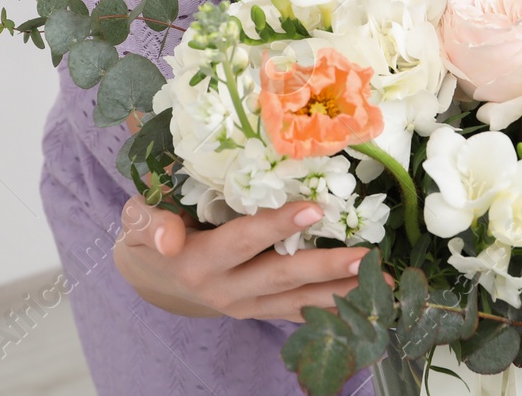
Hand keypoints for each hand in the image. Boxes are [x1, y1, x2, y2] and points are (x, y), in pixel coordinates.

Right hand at [114, 194, 391, 322]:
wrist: (153, 277)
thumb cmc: (150, 236)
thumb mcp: (138, 223)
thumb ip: (148, 223)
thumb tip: (168, 237)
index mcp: (199, 263)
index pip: (242, 241)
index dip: (276, 226)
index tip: (313, 209)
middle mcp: (227, 291)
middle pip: (282, 277)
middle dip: (325, 268)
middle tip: (366, 256)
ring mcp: (247, 306)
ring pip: (300, 302)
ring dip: (343, 293)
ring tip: (383, 283)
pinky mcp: (262, 312)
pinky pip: (302, 313)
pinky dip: (336, 309)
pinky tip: (369, 302)